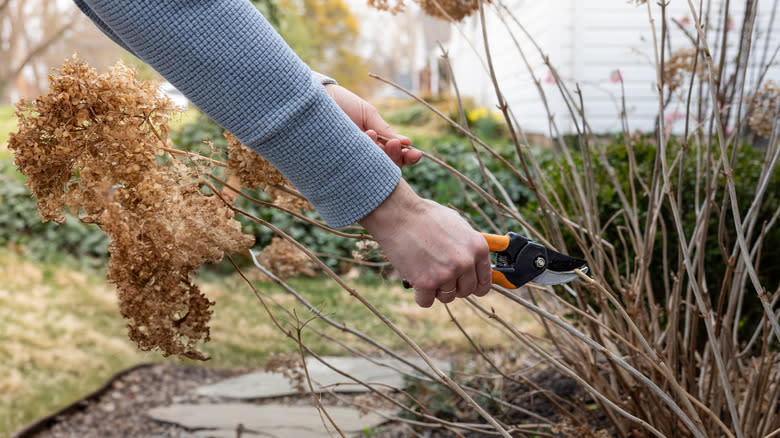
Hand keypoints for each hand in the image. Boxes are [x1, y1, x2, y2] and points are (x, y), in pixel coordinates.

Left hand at [325, 84, 421, 166]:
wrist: (311, 98)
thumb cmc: (341, 104)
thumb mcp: (367, 115)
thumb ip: (385, 130)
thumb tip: (407, 142)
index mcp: (374, 146)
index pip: (395, 159)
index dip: (408, 159)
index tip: (416, 153)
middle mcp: (363, 158)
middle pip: (387, 169)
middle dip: (397, 159)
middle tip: (396, 145)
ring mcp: (349, 163)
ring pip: (372, 171)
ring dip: (380, 157)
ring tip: (372, 135)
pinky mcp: (332, 166)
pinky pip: (350, 171)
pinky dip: (359, 157)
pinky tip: (362, 139)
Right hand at [359, 180, 491, 306]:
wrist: (398, 213)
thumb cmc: (425, 216)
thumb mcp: (457, 225)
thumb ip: (468, 247)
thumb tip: (474, 264)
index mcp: (478, 248)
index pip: (484, 282)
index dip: (473, 286)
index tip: (463, 286)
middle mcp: (466, 262)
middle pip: (465, 292)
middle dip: (452, 287)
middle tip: (438, 275)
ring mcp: (447, 273)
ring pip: (446, 298)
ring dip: (435, 290)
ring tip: (424, 270)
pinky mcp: (426, 282)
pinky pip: (426, 301)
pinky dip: (419, 294)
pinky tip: (414, 278)